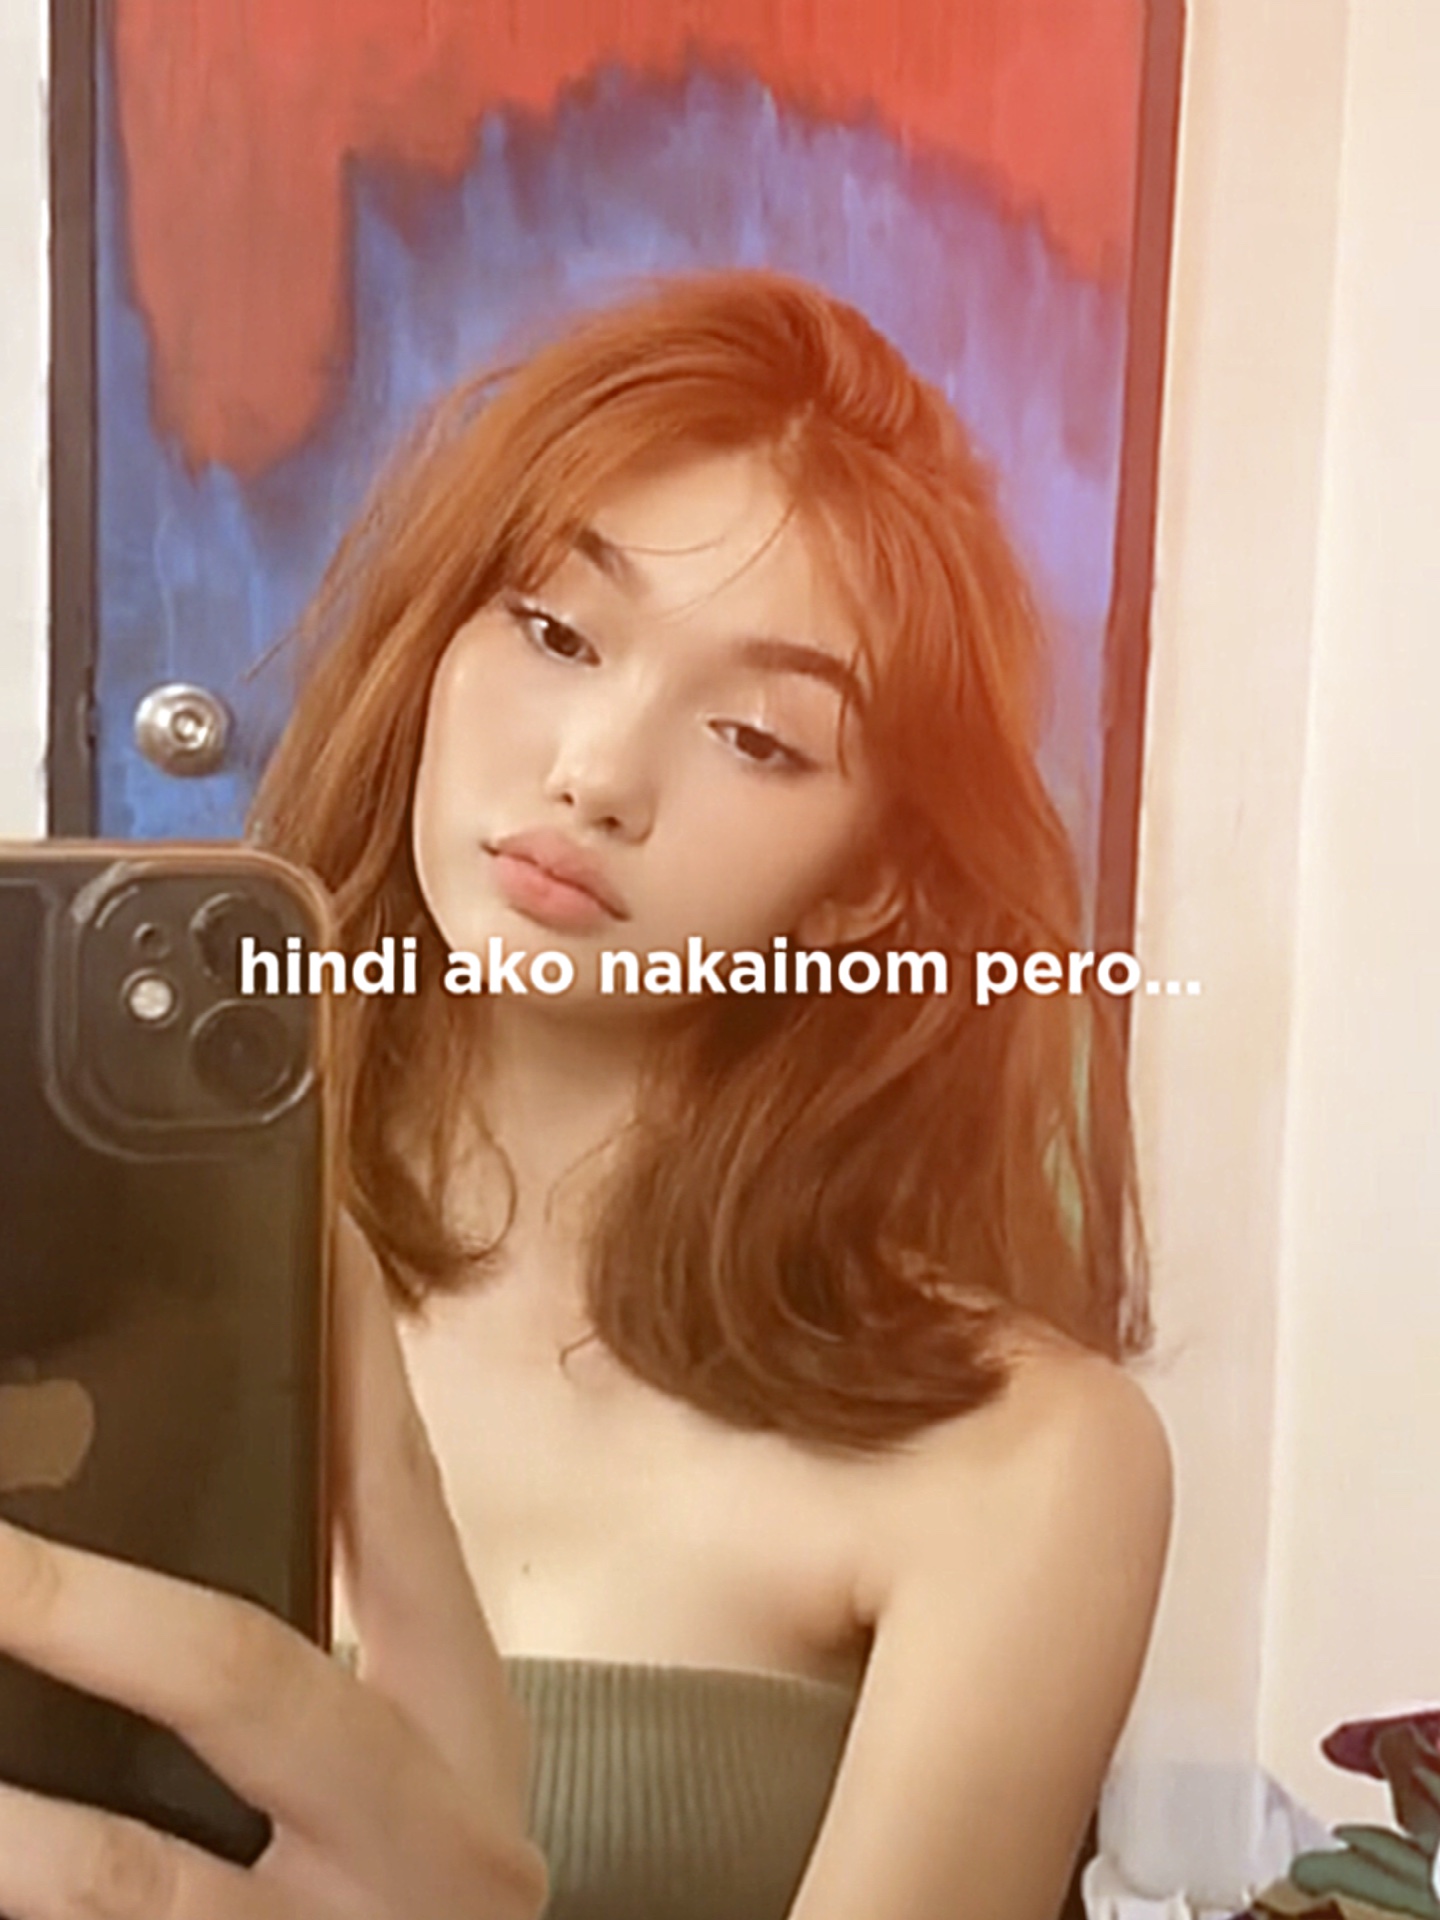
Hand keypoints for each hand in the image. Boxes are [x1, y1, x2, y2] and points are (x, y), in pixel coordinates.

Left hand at [0, 1212, 546, 1918]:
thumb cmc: (411, 1905)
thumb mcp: (414, 1778)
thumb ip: (324, 1656)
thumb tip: (158, 1515)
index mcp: (463, 1733)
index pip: (408, 1514)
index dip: (358, 1377)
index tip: (310, 1233)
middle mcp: (425, 1838)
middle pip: (251, 1681)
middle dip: (91, 1606)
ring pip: (131, 1875)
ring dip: (12, 1818)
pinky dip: (30, 1890)